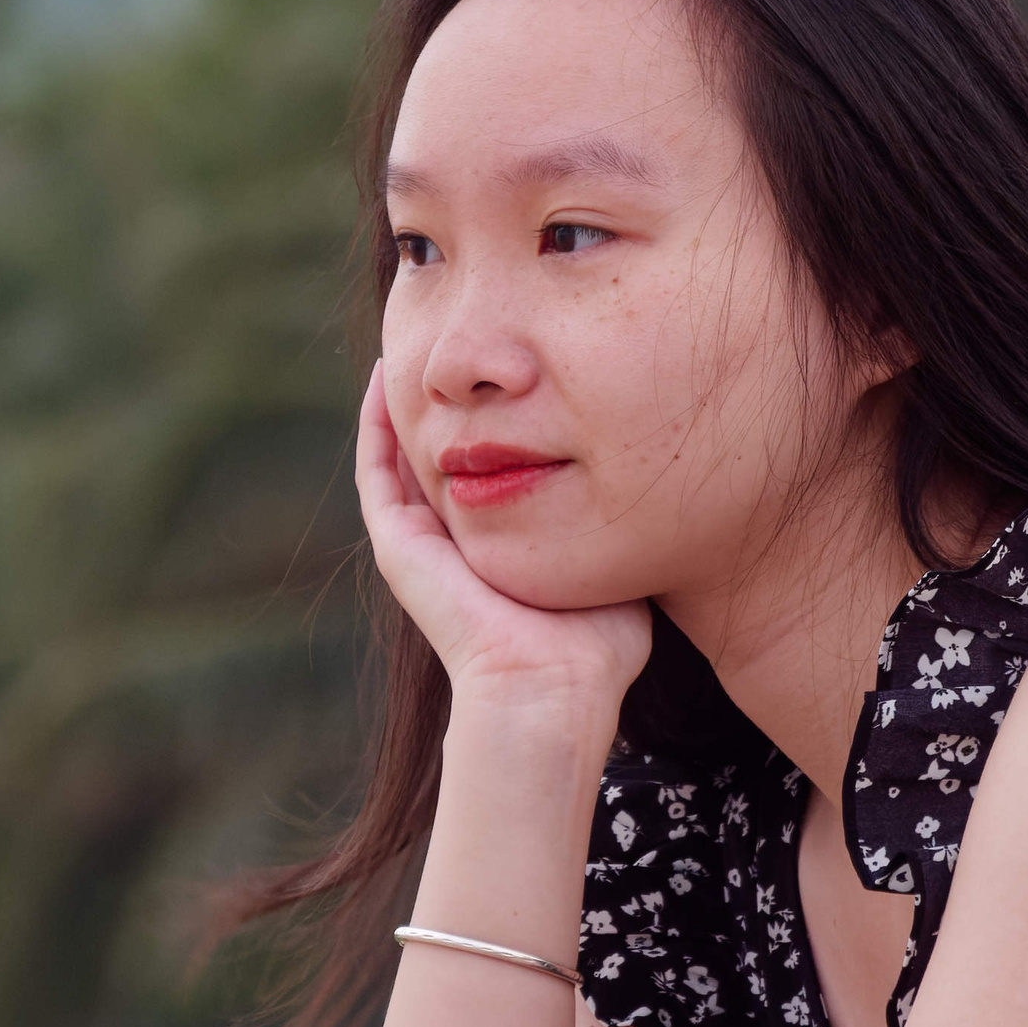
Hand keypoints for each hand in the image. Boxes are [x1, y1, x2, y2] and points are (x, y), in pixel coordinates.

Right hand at [354, 363, 651, 708]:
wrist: (552, 685)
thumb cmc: (596, 643)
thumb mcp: (609, 563)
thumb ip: (616, 524)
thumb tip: (654, 484)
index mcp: (499, 547)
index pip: (486, 471)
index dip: (490, 423)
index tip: (505, 375)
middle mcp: (455, 542)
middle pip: (438, 454)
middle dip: (443, 403)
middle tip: (448, 345)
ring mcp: (420, 543)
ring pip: (398, 454)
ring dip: (400, 401)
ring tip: (404, 341)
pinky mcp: (397, 544)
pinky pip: (376, 468)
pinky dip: (374, 421)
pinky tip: (380, 376)